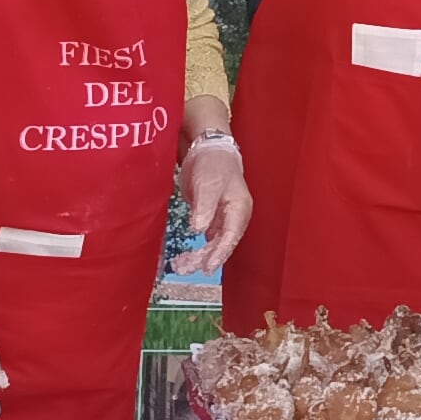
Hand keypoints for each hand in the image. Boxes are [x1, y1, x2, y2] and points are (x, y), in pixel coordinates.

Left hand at [175, 133, 251, 272]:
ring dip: (199, 257)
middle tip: (185, 268)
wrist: (208, 151)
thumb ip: (204, 206)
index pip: (231, 236)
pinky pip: (207, 240)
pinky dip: (197, 250)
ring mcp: (223, 219)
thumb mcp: (207, 183)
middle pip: (222, 244)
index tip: (207, 267)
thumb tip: (198, 229)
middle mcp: (234, 217)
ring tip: (181, 266)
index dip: (220, 253)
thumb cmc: (213, 164)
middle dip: (205, 258)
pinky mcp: (212, 219)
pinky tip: (184, 258)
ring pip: (214, 245)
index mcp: (239, 208)